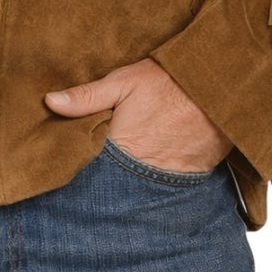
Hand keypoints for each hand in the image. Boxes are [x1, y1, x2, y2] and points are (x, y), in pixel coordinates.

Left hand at [44, 58, 232, 173]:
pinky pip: (167, 188)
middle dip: (102, 185)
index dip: (78, 170)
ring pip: (140, 191)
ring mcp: (169, 180)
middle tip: (88, 182)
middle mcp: (143, 172)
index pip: (89, 171)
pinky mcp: (191, 180)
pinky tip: (149, 174)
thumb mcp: (124, 81)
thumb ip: (87, 96)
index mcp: (122, 148)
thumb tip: (49, 102)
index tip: (62, 171)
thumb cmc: (170, 82)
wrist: (222, 88)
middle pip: (114, 187)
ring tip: (120, 179)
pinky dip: (157, 183)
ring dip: (130, 186)